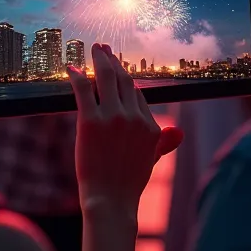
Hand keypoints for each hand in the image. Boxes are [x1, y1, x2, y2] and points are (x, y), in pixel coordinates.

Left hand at [68, 44, 182, 221]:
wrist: (110, 202)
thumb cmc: (128, 183)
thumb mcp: (151, 159)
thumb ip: (164, 142)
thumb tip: (179, 132)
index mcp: (149, 125)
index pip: (136, 93)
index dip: (125, 77)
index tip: (117, 65)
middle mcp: (134, 117)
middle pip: (122, 80)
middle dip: (112, 60)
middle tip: (103, 48)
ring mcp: (112, 118)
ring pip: (106, 78)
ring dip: (98, 59)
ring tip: (93, 49)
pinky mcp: (90, 122)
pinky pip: (83, 90)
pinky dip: (77, 76)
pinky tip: (71, 68)